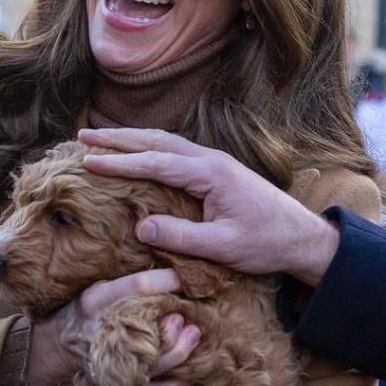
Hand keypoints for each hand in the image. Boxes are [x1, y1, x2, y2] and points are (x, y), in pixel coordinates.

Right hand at [26, 269, 200, 385]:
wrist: (61, 340)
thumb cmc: (92, 305)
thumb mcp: (102, 284)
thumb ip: (131, 280)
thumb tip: (175, 268)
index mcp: (97, 299)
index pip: (137, 286)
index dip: (167, 280)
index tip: (187, 276)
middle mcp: (100, 330)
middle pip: (145, 330)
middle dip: (173, 324)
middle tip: (188, 317)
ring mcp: (105, 359)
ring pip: (150, 363)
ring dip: (179, 351)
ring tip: (194, 335)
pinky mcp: (111, 382)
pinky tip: (187, 377)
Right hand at [78, 128, 339, 284]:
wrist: (303, 237)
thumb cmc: (267, 243)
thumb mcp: (223, 248)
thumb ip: (182, 238)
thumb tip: (141, 226)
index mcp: (210, 173)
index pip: (155, 162)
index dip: (119, 162)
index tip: (87, 161)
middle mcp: (211, 160)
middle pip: (156, 141)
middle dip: (118, 138)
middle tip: (82, 137)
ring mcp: (214, 163)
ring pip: (166, 143)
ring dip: (132, 139)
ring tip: (100, 139)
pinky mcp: (217, 172)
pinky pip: (175, 153)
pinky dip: (150, 149)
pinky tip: (138, 154)